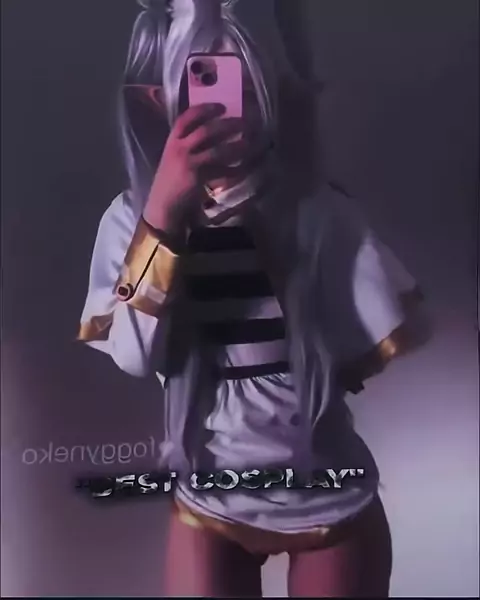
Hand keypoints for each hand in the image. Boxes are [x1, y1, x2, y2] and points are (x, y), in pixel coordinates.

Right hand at [143, 103, 245, 233]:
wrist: (162, 206)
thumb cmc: (170, 182)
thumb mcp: (174, 158)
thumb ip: (188, 145)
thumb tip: (215, 134)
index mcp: (172, 141)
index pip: (186, 118)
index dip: (204, 109)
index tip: (221, 106)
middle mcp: (179, 148)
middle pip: (206, 130)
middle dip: (227, 125)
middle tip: (243, 123)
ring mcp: (187, 162)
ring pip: (217, 150)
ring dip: (235, 146)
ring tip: (247, 144)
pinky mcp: (196, 178)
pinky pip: (220, 171)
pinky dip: (232, 171)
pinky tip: (241, 170)